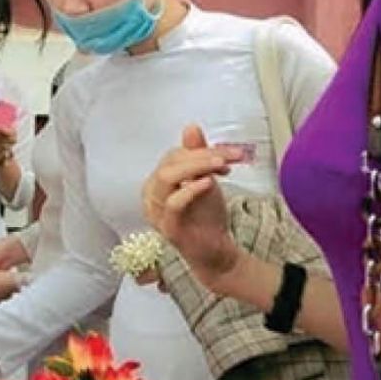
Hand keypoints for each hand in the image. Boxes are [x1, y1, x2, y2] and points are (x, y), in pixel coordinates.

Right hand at [142, 125, 246, 287]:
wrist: (215, 252)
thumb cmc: (206, 218)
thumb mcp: (204, 180)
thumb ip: (197, 155)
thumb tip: (191, 127)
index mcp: (156, 183)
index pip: (174, 156)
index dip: (201, 150)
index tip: (229, 154)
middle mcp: (151, 196)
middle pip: (170, 163)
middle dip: (201, 155)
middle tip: (228, 156)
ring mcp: (157, 212)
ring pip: (167, 177)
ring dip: (196, 166)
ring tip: (220, 165)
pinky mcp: (169, 228)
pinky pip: (173, 203)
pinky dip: (190, 189)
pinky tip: (209, 183)